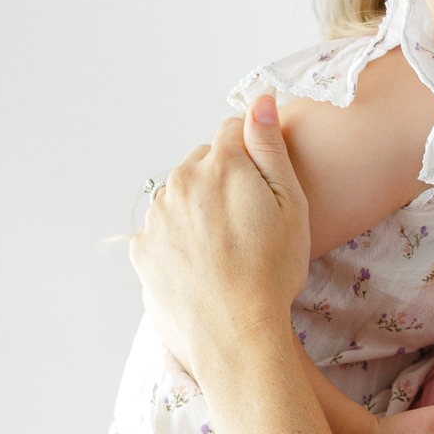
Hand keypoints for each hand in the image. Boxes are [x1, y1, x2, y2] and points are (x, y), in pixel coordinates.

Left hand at [131, 98, 309, 388]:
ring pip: (180, 198)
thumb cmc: (272, 272)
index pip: (233, 131)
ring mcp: (156, 217)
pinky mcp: (143, 250)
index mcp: (220, 164)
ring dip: (197, 212)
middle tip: (248, 226)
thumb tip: (261, 99)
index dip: (253, 156)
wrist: (236, 334)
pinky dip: (178, 242)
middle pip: (203, 164)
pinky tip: (202, 268)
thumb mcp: (291, 204)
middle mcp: (180, 181)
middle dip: (222, 183)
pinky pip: (162, 232)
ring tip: (225, 252)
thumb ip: (270, 147)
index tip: (262, 187)